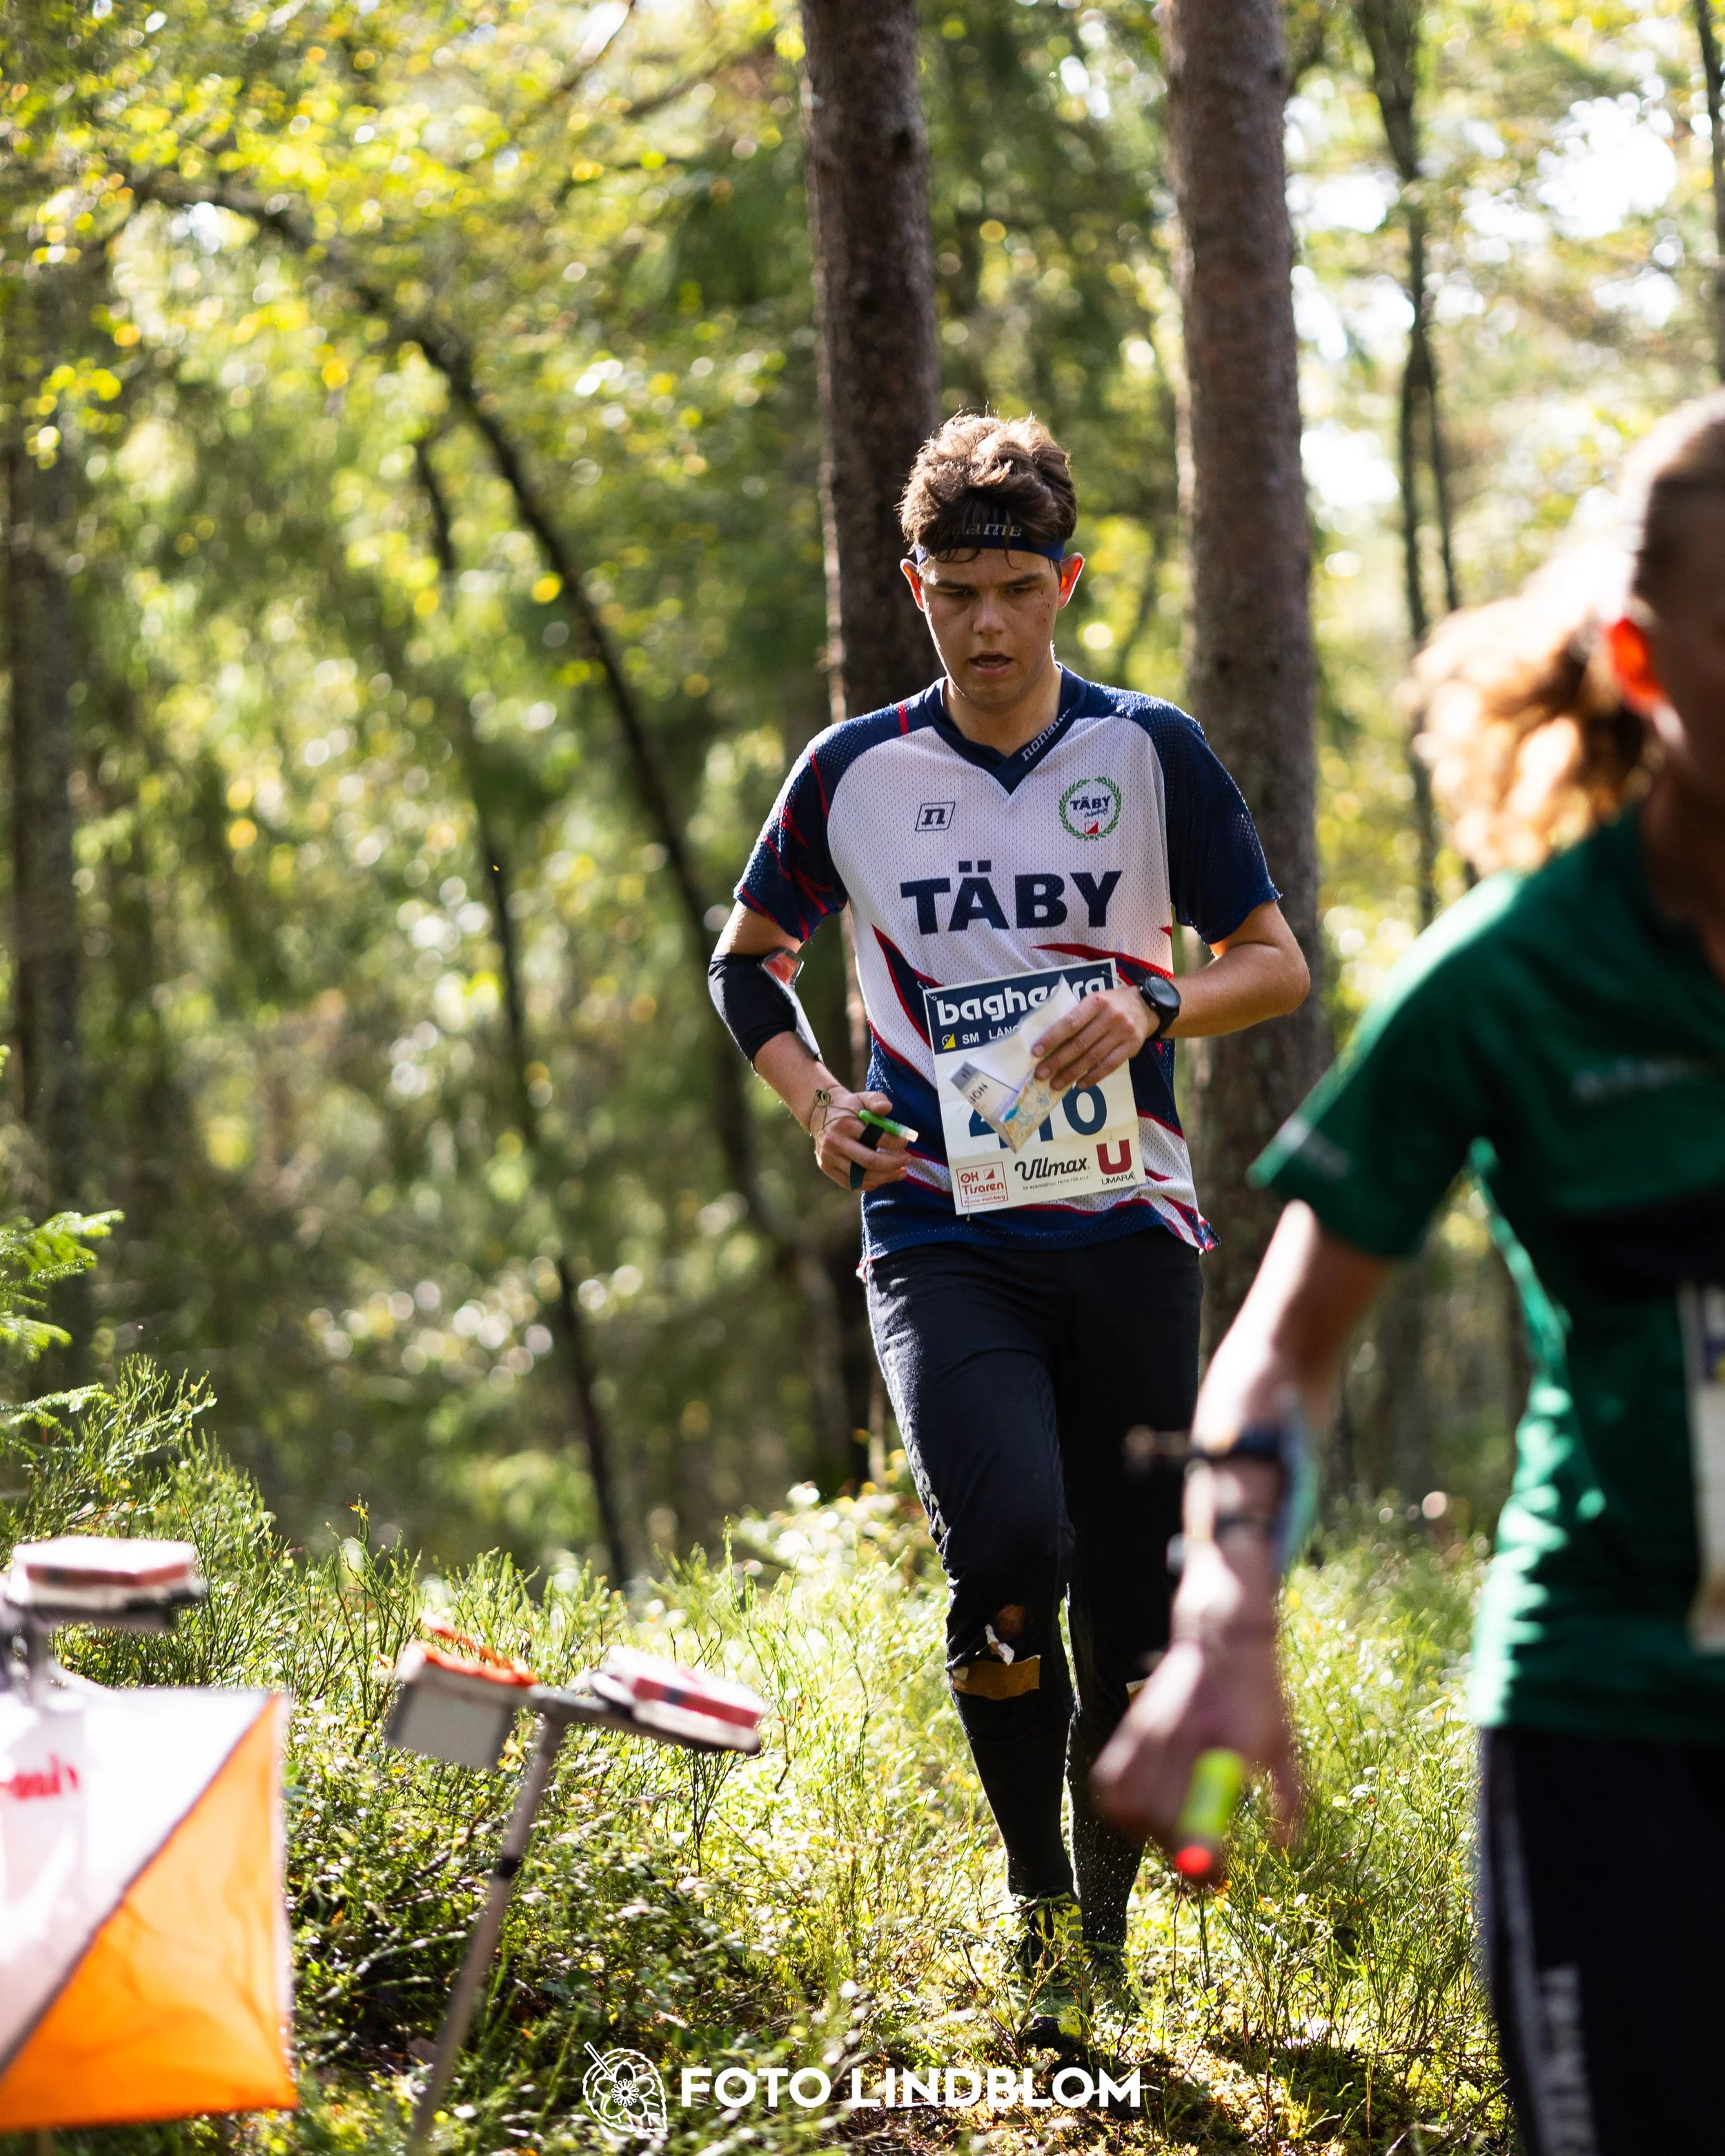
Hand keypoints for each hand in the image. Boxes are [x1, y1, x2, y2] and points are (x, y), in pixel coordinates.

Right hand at [808, 1086, 910, 1192]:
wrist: (821, 1115)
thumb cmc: (850, 1108)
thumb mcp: (863, 1098)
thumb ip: (877, 1100)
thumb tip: (887, 1107)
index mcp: (845, 1124)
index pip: (874, 1137)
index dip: (894, 1142)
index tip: (906, 1142)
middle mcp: (834, 1143)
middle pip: (869, 1161)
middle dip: (893, 1163)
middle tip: (908, 1160)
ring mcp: (829, 1158)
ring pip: (861, 1175)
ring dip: (885, 1177)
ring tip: (901, 1172)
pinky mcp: (827, 1168)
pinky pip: (851, 1183)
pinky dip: (869, 1183)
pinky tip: (882, 1178)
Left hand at [1031, 986, 1151, 1092]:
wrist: (1144, 1006)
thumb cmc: (1110, 1004)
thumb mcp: (1094, 1001)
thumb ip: (1075, 1016)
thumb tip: (1049, 1040)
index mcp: (1096, 1002)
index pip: (1070, 1023)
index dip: (1052, 1038)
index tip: (1036, 1052)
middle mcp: (1110, 1017)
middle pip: (1080, 1044)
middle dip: (1057, 1061)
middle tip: (1040, 1074)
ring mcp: (1123, 1033)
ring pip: (1093, 1058)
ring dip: (1072, 1073)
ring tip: (1056, 1084)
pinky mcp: (1131, 1047)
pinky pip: (1109, 1066)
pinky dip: (1093, 1077)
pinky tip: (1079, 1085)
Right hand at [1090, 1551, 1297, 1850]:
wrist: (1223, 1634)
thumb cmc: (1260, 1694)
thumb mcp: (1286, 1742)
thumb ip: (1291, 1797)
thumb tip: (1286, 1848)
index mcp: (1225, 1744)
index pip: (1200, 1812)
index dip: (1204, 1856)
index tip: (1220, 1874)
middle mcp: (1181, 1739)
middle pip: (1161, 1822)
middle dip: (1181, 1855)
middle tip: (1205, 1865)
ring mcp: (1150, 1730)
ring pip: (1129, 1806)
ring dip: (1151, 1834)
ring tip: (1177, 1834)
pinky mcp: (1132, 1726)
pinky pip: (1110, 1782)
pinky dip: (1122, 1808)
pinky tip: (1147, 1811)